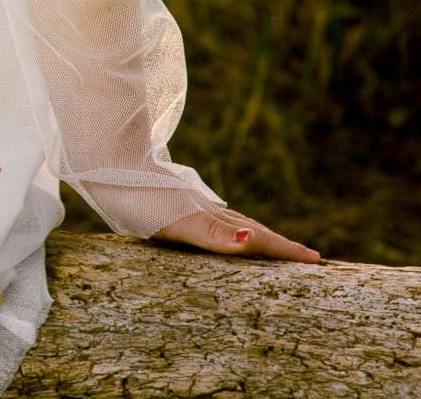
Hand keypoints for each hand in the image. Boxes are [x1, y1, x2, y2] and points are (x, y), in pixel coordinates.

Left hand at [152, 203, 320, 261]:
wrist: (105, 160)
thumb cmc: (137, 197)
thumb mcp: (175, 219)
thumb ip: (212, 233)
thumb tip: (249, 241)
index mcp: (211, 218)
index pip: (257, 237)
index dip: (284, 249)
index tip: (315, 259)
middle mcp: (206, 210)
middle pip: (252, 229)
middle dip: (279, 244)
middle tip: (307, 256)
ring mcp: (191, 203)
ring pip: (233, 222)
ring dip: (257, 236)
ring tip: (273, 246)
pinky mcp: (173, 200)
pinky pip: (212, 219)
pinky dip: (228, 228)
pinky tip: (220, 230)